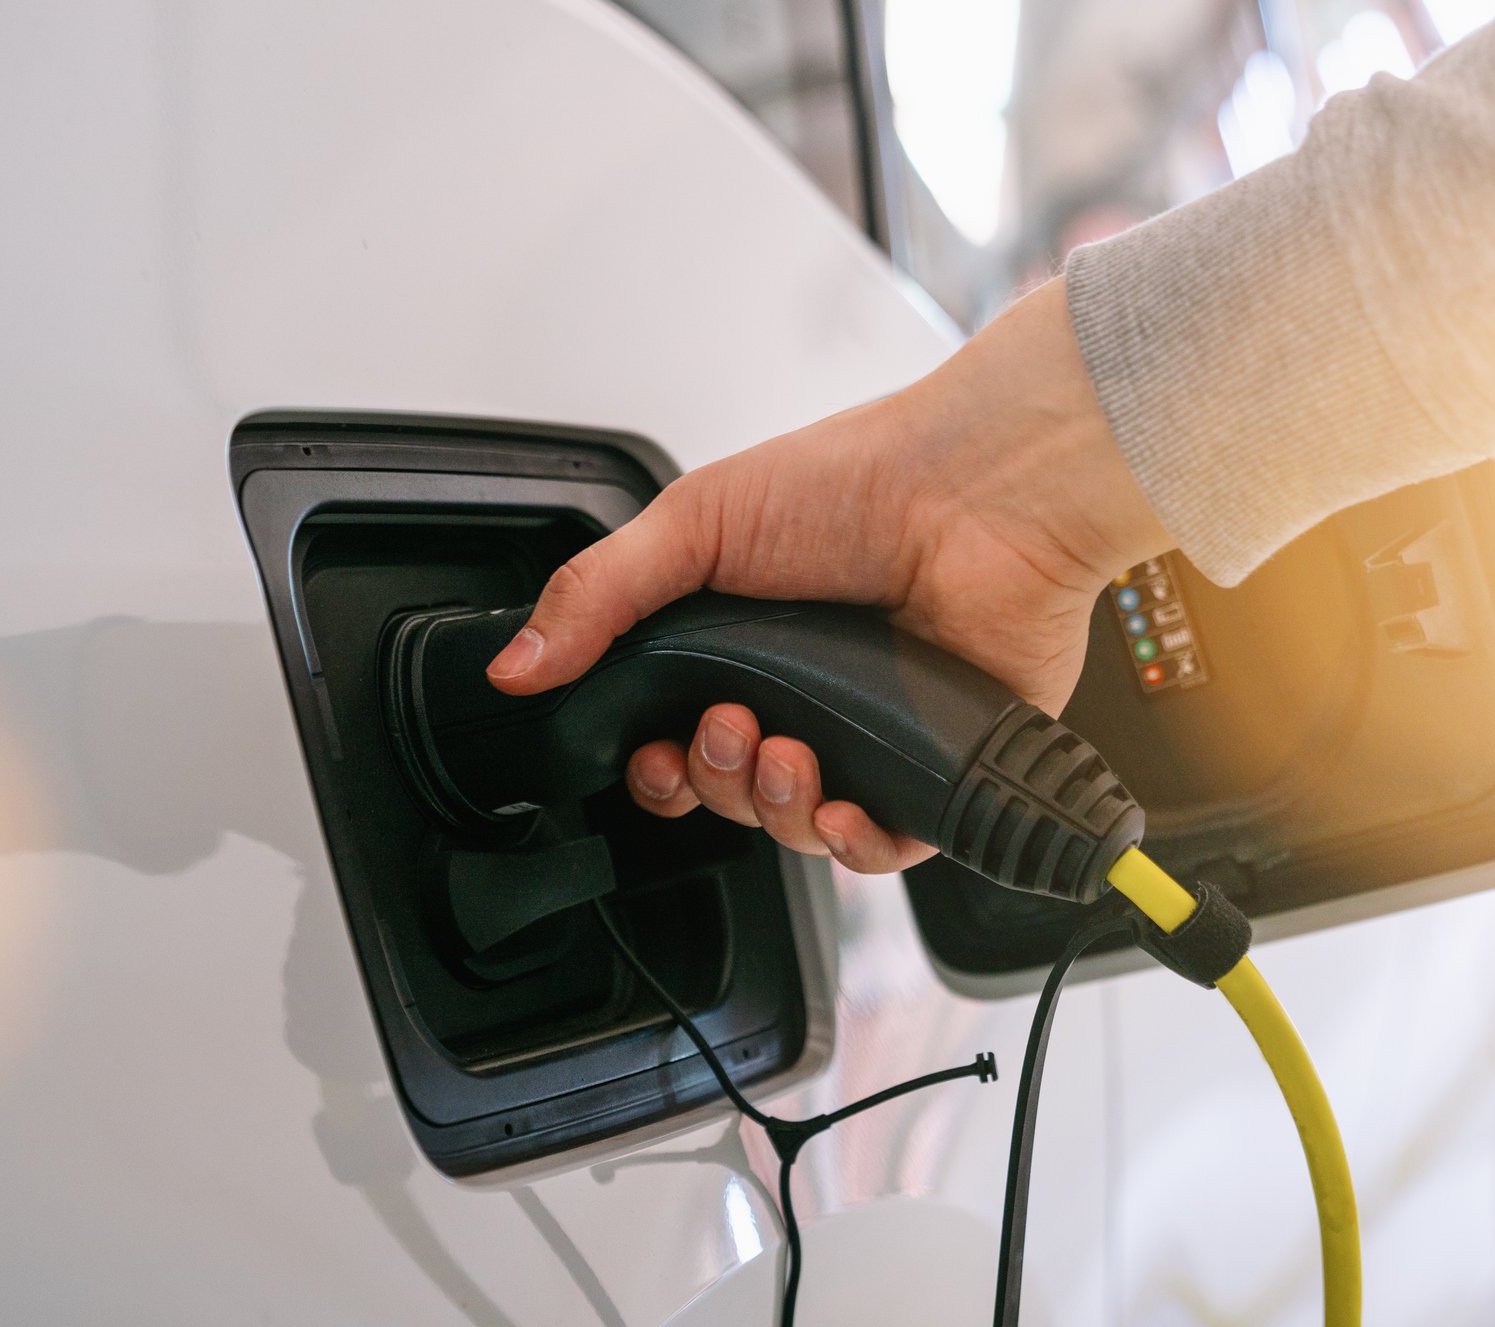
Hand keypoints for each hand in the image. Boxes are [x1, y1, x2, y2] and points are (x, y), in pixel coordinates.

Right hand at [484, 276, 1170, 872]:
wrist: (979, 493)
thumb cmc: (859, 482)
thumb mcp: (696, 522)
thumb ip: (598, 596)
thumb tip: (515, 663)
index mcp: (743, 646)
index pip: (676, 744)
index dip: (655, 768)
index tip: (648, 752)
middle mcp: (808, 697)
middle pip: (730, 795)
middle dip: (711, 779)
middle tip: (726, 727)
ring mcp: (873, 735)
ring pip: (797, 828)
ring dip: (774, 805)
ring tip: (784, 747)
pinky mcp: (937, 768)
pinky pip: (884, 849)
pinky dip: (851, 845)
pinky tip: (837, 808)